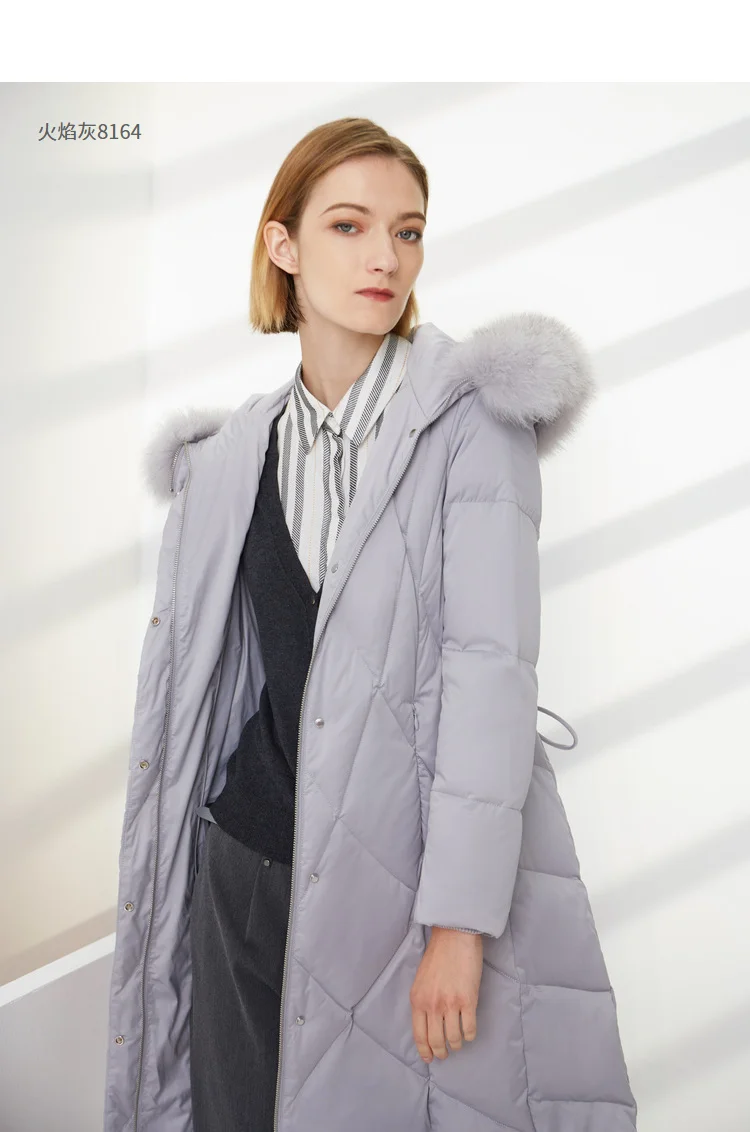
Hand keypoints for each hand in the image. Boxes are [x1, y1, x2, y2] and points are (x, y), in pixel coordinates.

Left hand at [409, 927, 482, 1062]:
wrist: (454, 935)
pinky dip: (470, 1034)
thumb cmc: (438, 955)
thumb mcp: (421, 980)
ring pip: (454, 1038)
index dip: (425, 1051)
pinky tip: (469, 1031)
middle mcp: (432, 1005)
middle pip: (436, 1041)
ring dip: (457, 1043)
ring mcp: (450, 1003)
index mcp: (417, 999)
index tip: (430, 1058)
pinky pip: (469, 1029)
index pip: (418, 1035)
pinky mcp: (468, 1000)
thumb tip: (428, 1024)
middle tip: (446, 1053)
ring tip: (459, 1040)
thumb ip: (423, 1001)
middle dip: (441, 1052)